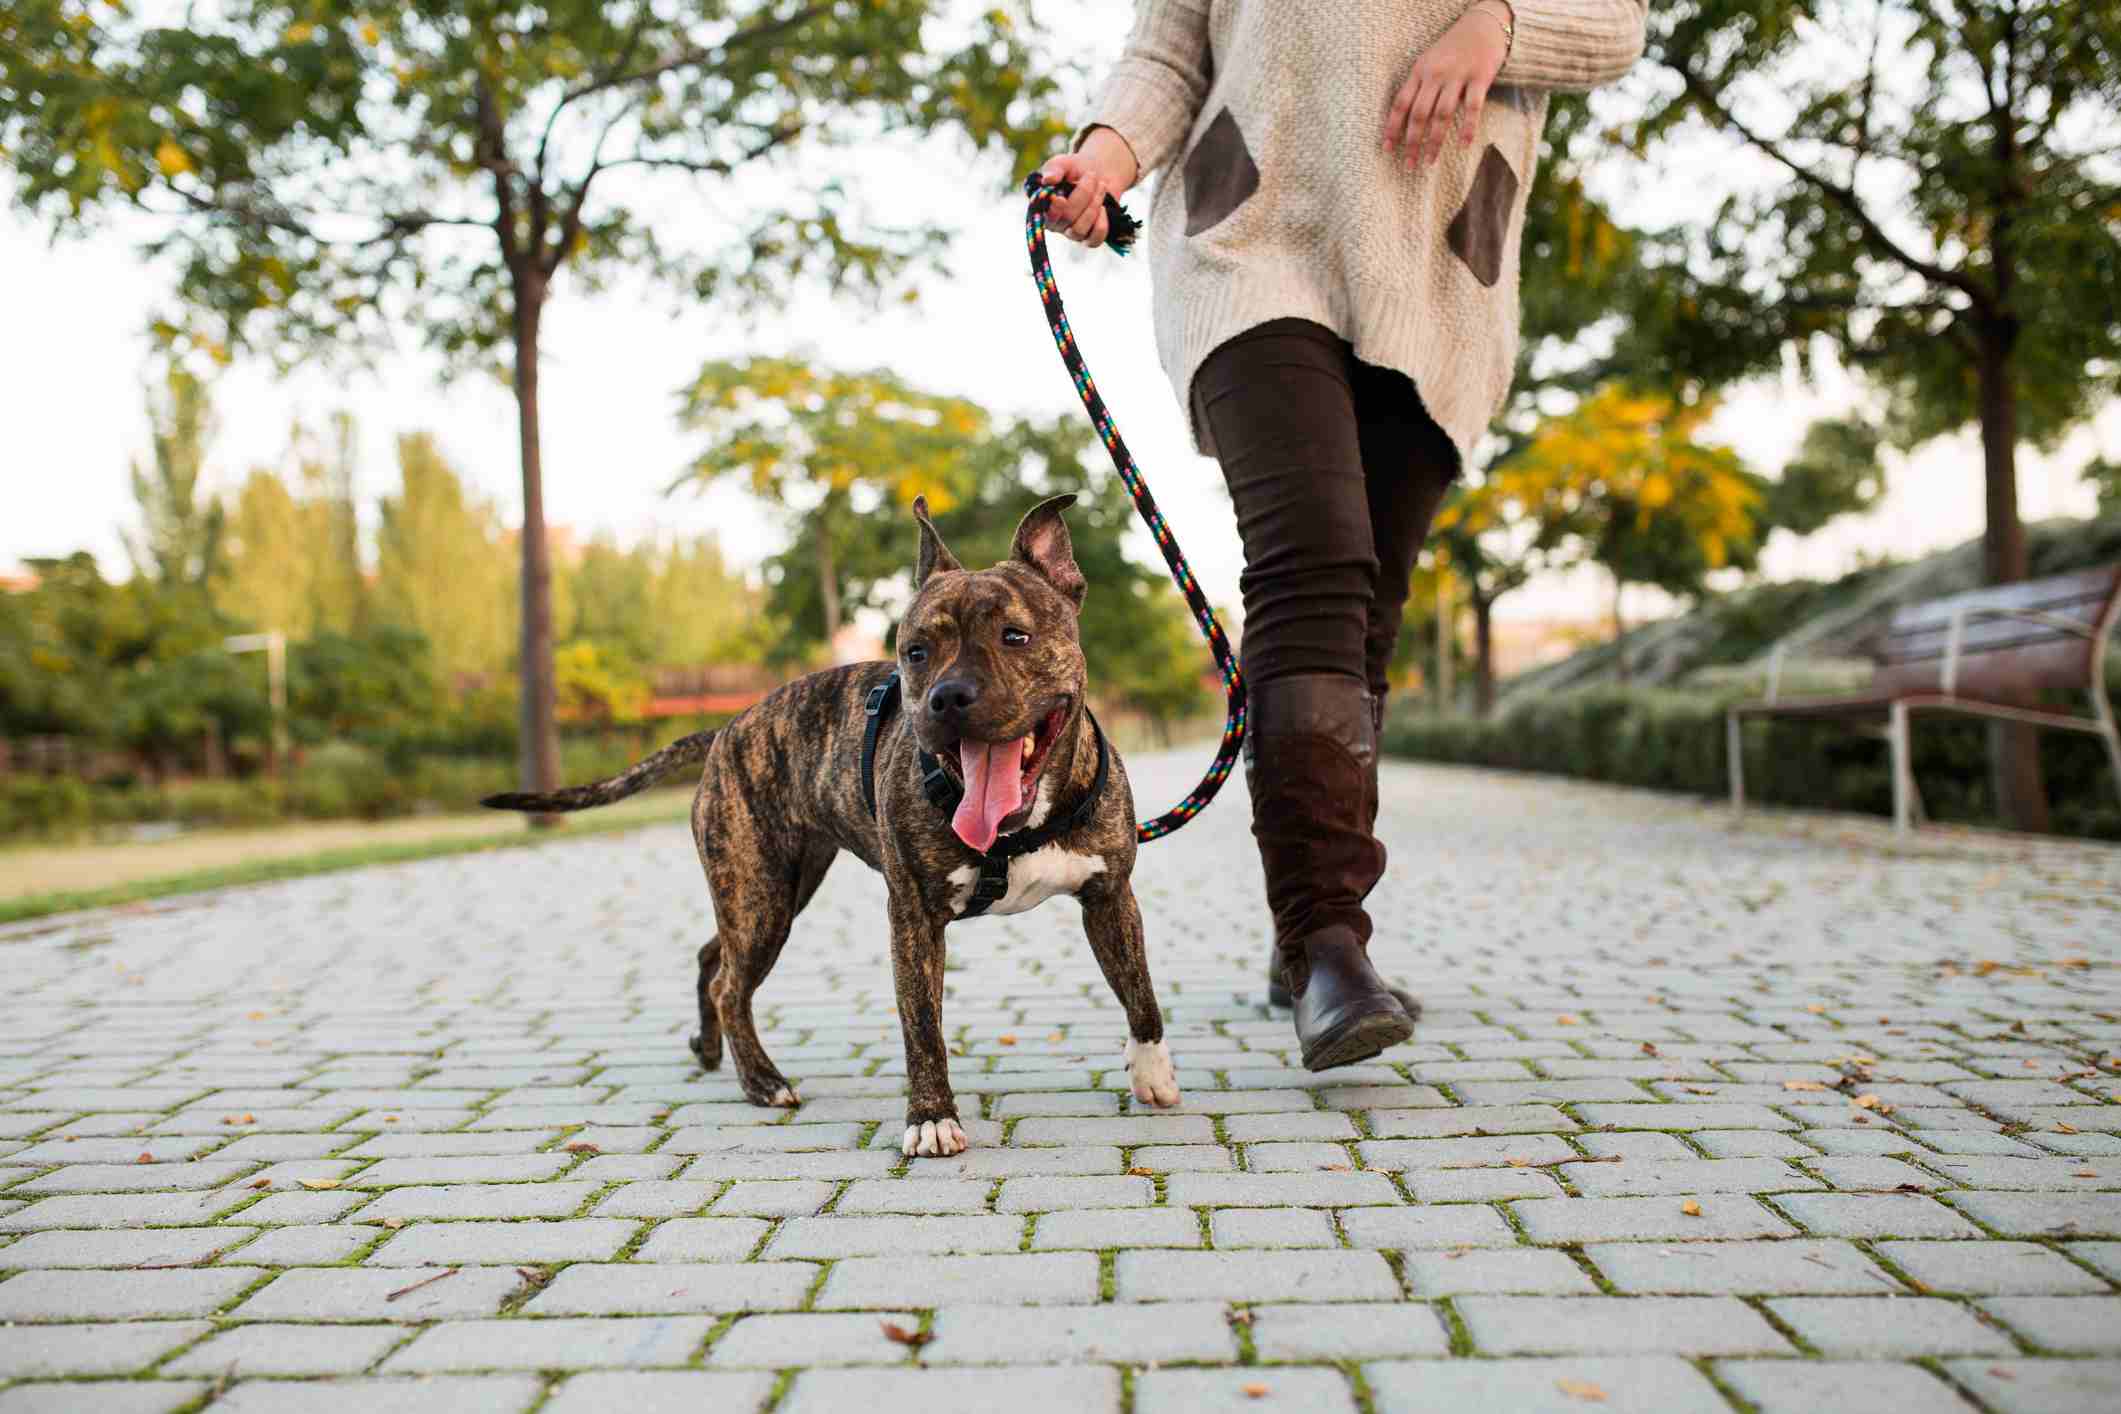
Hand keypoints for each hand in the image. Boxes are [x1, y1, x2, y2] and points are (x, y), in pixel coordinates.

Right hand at [1037, 128, 1139, 248]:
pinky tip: (1103, 208)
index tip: (1061, 198)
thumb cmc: (1074, 169)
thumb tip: (1047, 179)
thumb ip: (1054, 168)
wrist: (1098, 173)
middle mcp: (1055, 224)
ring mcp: (1071, 233)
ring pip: (1079, 230)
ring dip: (1094, 205)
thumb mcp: (1063, 163)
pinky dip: (1101, 224)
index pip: (1046, 215)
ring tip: (1101, 186)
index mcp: (1043, 207)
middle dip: (1084, 194)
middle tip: (1092, 175)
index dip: (1054, 210)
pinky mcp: (1088, 238)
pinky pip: (1094, 240)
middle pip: (1067, 218)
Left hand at [1384, 4, 1508, 170]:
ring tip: (1429, 161)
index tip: (1387, 149)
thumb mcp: (1428, 62)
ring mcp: (1458, 76)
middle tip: (1408, 166)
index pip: (1400, 103)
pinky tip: (1464, 145)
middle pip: (1419, 114)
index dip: (1392, 128)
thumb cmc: (1452, 49)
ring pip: (1442, 115)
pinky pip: (1472, 107)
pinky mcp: (1480, 77)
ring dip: (1435, 141)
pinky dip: (1468, 127)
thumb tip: (1404, 119)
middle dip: (1411, 142)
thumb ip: (1418, 86)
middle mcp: (1435, 74)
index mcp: (1419, 71)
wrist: (1483, 25)